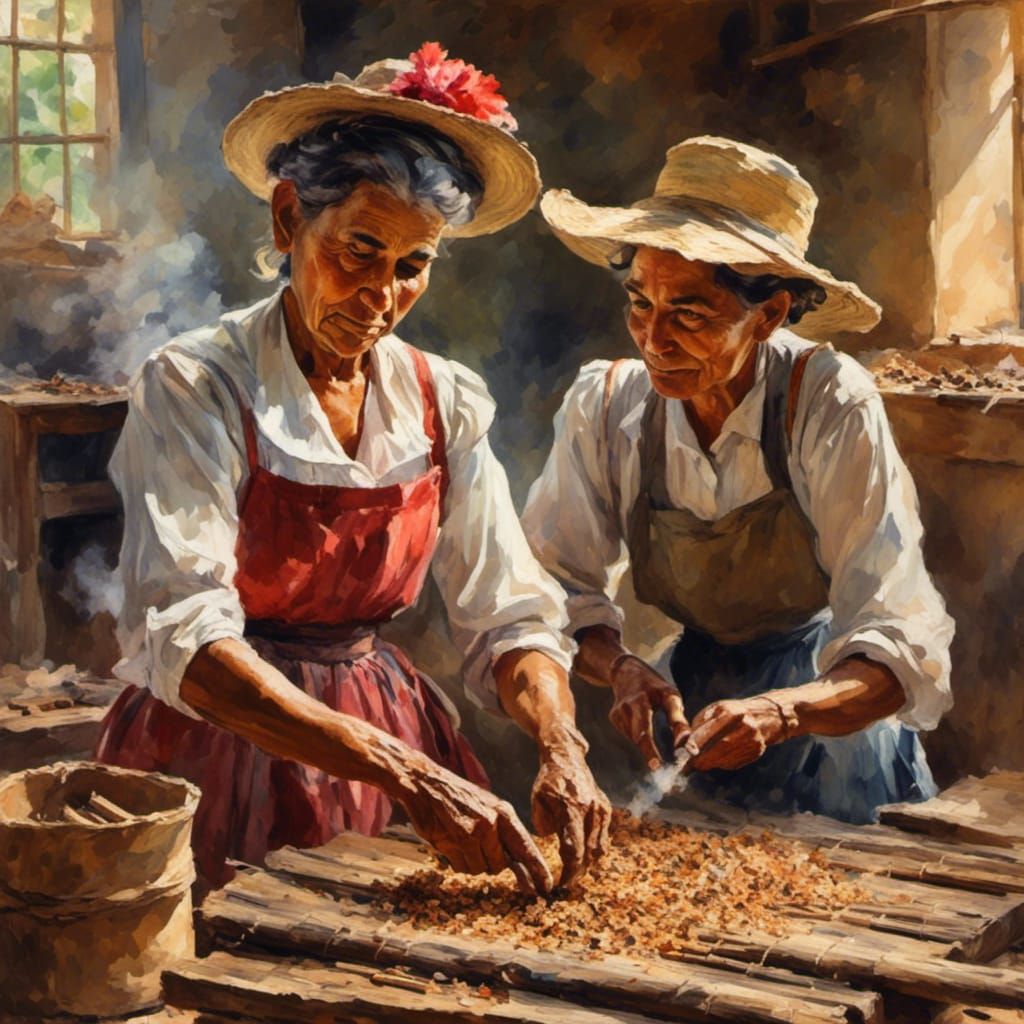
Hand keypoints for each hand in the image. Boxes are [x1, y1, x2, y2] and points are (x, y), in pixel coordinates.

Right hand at [395, 756, 553, 894]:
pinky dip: (456, 861)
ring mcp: (474, 832)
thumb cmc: (457, 797)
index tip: (547, 888)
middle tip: (475, 847)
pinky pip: (462, 868)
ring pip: (480, 869)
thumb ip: (502, 833)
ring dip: (470, 862)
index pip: (526, 847)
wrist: (425, 782)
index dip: (537, 870)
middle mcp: (493, 823)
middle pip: (501, 865)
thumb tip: (518, 865)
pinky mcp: (455, 841)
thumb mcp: (486, 808)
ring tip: (459, 838)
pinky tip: (448, 841)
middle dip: (490, 863)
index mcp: (504, 813)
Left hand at [531, 724, 611, 886]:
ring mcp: (602, 809)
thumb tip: (550, 842)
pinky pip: (603, 837)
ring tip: (573, 870)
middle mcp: (592, 810)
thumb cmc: (548, 780)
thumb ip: (543, 824)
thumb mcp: (537, 800)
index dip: (568, 872)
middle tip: (566, 882)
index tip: (560, 885)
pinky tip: (582, 853)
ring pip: (600, 848)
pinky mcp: (606, 809)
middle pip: (590, 853)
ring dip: (588, 863)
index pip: (574, 850)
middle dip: (578, 872)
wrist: (567, 757)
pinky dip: (594, 849)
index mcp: (572, 809)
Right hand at [608, 655, 689, 769]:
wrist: (624, 672)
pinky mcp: (613, 716)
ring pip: (636, 737)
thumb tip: (690, 750)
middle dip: (649, 750)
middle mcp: (637, 699)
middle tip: (656, 766)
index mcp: (659, 692)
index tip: (684, 747)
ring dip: (645, 744)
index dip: (679, 729)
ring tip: (648, 733)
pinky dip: (636, 737)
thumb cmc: (654, 688)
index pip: (672, 710)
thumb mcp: (670, 696)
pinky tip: (635, 724)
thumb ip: (679, 721)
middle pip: (642, 730)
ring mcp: (622, 708)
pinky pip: (628, 735)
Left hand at [686, 695, 793, 771]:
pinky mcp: (756, 752)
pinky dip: (722, 763)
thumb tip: (683, 744)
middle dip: (703, 758)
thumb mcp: (715, 710)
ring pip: (727, 758)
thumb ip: (699, 725)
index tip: (686, 751)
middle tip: (689, 766)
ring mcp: (753, 740)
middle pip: (721, 747)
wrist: (764, 716)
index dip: (697, 743)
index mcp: (732, 712)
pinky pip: (734, 763)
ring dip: (711, 763)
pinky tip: (718, 759)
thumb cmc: (732, 712)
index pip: (711, 730)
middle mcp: (745, 726)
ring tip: (699, 764)